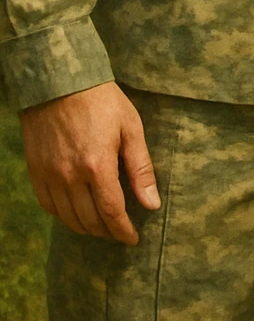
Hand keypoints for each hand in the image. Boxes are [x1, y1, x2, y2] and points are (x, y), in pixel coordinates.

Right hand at [19, 81, 160, 244]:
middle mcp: (70, 176)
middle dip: (107, 231)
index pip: (112, 212)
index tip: (132, 239)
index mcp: (98, 165)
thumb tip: (152, 204)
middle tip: (118, 232)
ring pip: (67, 218)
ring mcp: (49, 175)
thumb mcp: (131, 127)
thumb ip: (141, 168)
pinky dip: (63, 217)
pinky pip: (48, 206)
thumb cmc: (101, 101)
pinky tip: (75, 214)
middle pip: (89, 220)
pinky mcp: (35, 171)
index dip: (123, 230)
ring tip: (100, 227)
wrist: (60, 81)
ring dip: (86, 228)